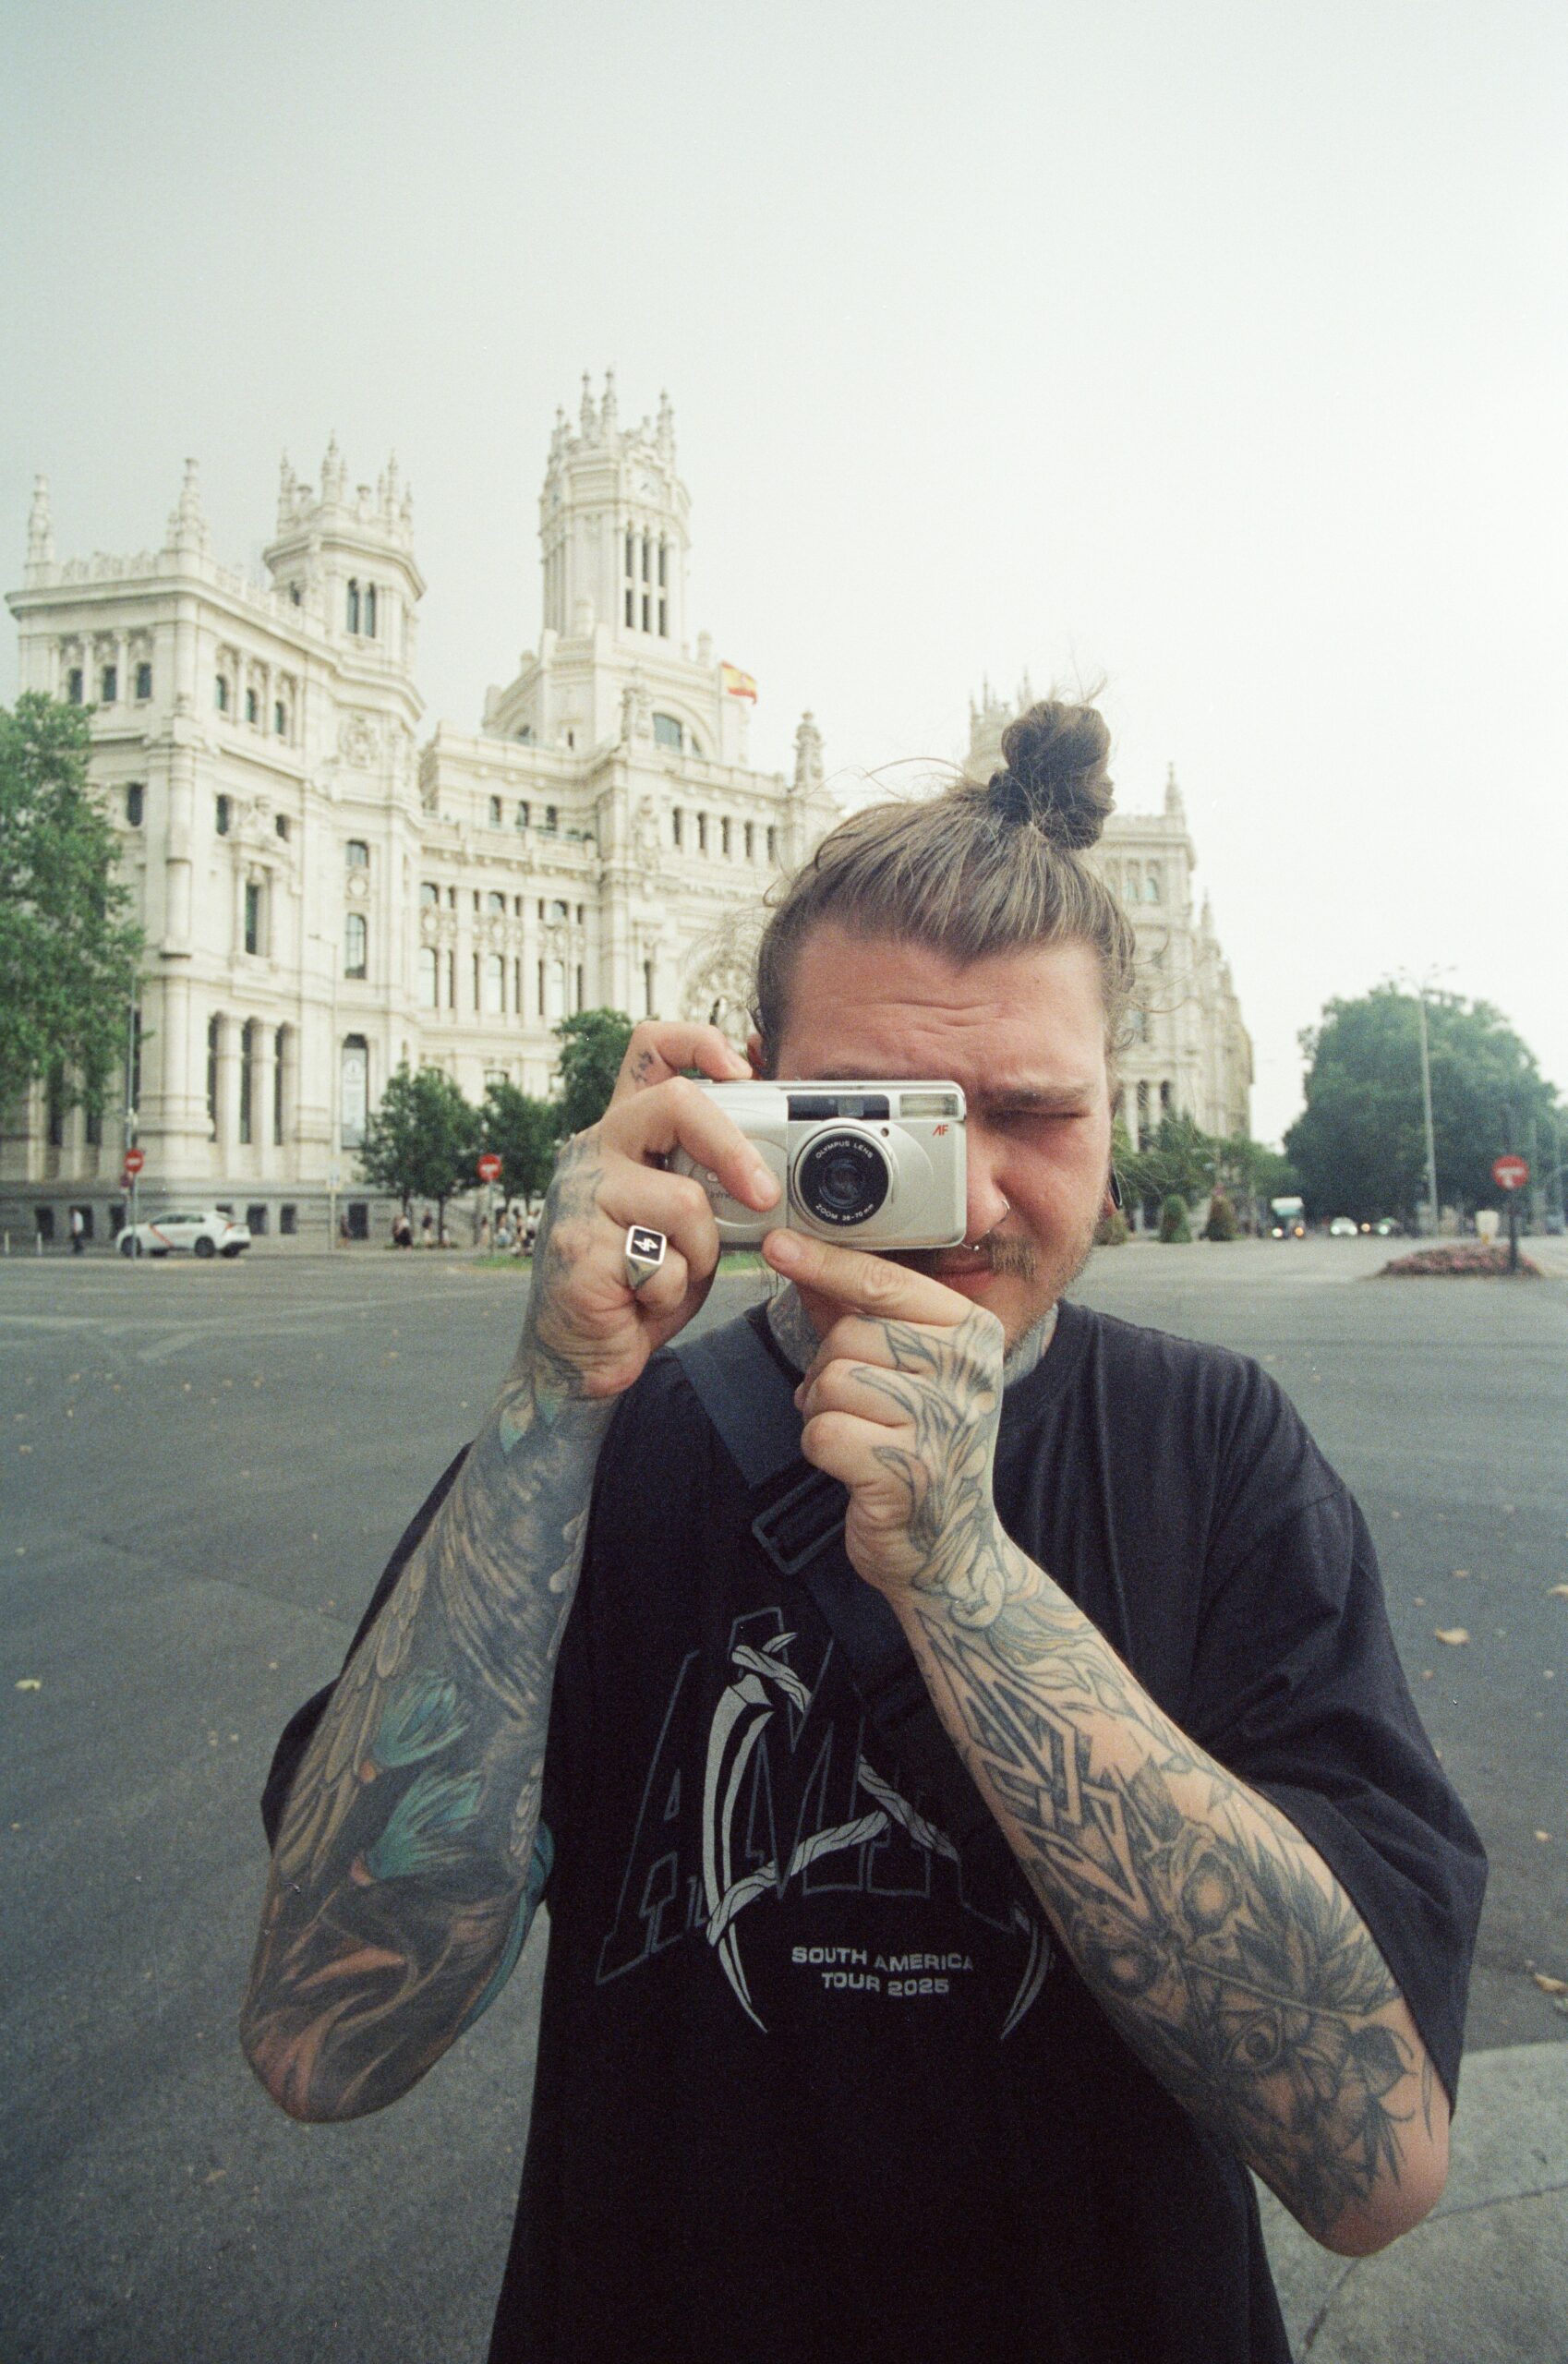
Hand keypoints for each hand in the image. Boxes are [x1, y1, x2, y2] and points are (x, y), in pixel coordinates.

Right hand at [524, 1023, 779, 1399]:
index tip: (743, 1071)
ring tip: (672, 1274)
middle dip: (735, 1149)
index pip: (650, 1050)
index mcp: (622, 1135)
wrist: (579, 1354)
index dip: (700, 1042)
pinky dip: (669, 1293)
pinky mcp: (578, 1248)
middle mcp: (593, 1151)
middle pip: (676, 1103)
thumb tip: (773, 1167)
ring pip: (683, 1200)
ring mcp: (580, 1197)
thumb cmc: (638, 1283)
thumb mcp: (684, 1222)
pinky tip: (640, 1301)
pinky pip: (661, 1263)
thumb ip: (710, 1184)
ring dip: (700, 1251)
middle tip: (764, 1195)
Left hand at [764, 1231, 1019, 1618]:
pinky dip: (820, 1447)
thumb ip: (858, 1311)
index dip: (826, 1261)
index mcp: (974, 1333)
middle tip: (853, 1402)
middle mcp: (967, 1371)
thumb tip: (799, 1255)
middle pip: (852, 1332)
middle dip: (830, 1365)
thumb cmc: (921, 1447)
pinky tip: (850, 1463)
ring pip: (833, 1379)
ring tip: (857, 1432)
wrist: (951, 1548)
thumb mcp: (907, 1370)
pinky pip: (824, 1431)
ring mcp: (942, 1423)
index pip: (887, 1281)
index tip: (778, 1244)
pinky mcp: (905, 1472)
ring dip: (824, 1408)